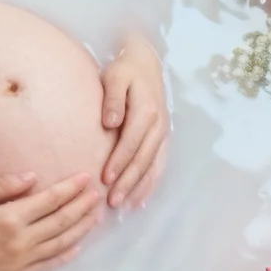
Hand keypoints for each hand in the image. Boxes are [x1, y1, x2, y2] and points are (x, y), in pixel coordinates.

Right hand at [0, 173, 102, 270]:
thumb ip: (0, 187)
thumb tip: (32, 178)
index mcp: (8, 219)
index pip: (49, 201)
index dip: (70, 189)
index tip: (86, 178)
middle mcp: (18, 242)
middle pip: (60, 222)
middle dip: (82, 206)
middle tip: (98, 194)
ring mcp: (17, 262)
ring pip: (59, 244)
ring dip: (80, 229)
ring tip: (95, 216)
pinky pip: (46, 266)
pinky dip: (64, 256)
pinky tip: (76, 247)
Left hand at [100, 34, 170, 208]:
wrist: (146, 63)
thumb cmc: (125, 71)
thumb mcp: (114, 77)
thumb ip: (112, 99)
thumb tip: (110, 123)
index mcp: (146, 109)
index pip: (132, 141)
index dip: (120, 161)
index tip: (106, 178)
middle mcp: (158, 124)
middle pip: (143, 158)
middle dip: (129, 181)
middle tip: (113, 201)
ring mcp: (163, 133)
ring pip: (153, 165)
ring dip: (140, 187)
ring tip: (126, 206)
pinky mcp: (163, 138)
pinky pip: (159, 164)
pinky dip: (151, 183)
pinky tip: (141, 200)